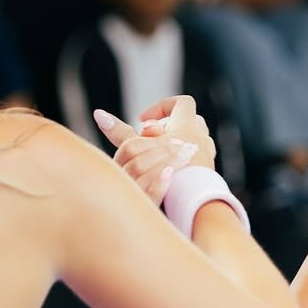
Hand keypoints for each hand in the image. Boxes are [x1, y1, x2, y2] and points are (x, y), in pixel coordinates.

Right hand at [94, 96, 215, 203]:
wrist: (183, 204)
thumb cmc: (157, 174)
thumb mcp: (134, 149)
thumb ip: (120, 133)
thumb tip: (99, 114)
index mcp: (187, 124)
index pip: (182, 103)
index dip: (163, 107)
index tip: (144, 122)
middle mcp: (201, 137)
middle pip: (190, 121)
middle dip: (168, 129)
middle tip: (151, 141)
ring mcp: (208, 156)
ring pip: (195, 141)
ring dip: (175, 146)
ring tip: (158, 157)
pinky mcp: (208, 175)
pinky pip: (198, 160)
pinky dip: (182, 162)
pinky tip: (170, 172)